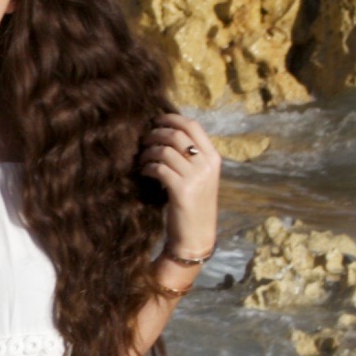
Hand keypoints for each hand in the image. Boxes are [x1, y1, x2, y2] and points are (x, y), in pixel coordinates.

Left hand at [139, 111, 221, 266]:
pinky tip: (144, 172)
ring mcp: (196, 178)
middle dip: (155, 134)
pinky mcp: (182, 191)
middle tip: (144, 140)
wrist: (195, 237)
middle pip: (176, 135)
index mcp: (213, 158)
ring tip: (142, 159)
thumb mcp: (200, 177)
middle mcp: (207, 165)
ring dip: (148, 152)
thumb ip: (191, 156)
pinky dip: (147, 167)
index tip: (156, 120)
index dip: (172, 118)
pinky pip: (159, 168)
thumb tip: (167, 132)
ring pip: (165, 150)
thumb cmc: (194, 206)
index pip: (193, 126)